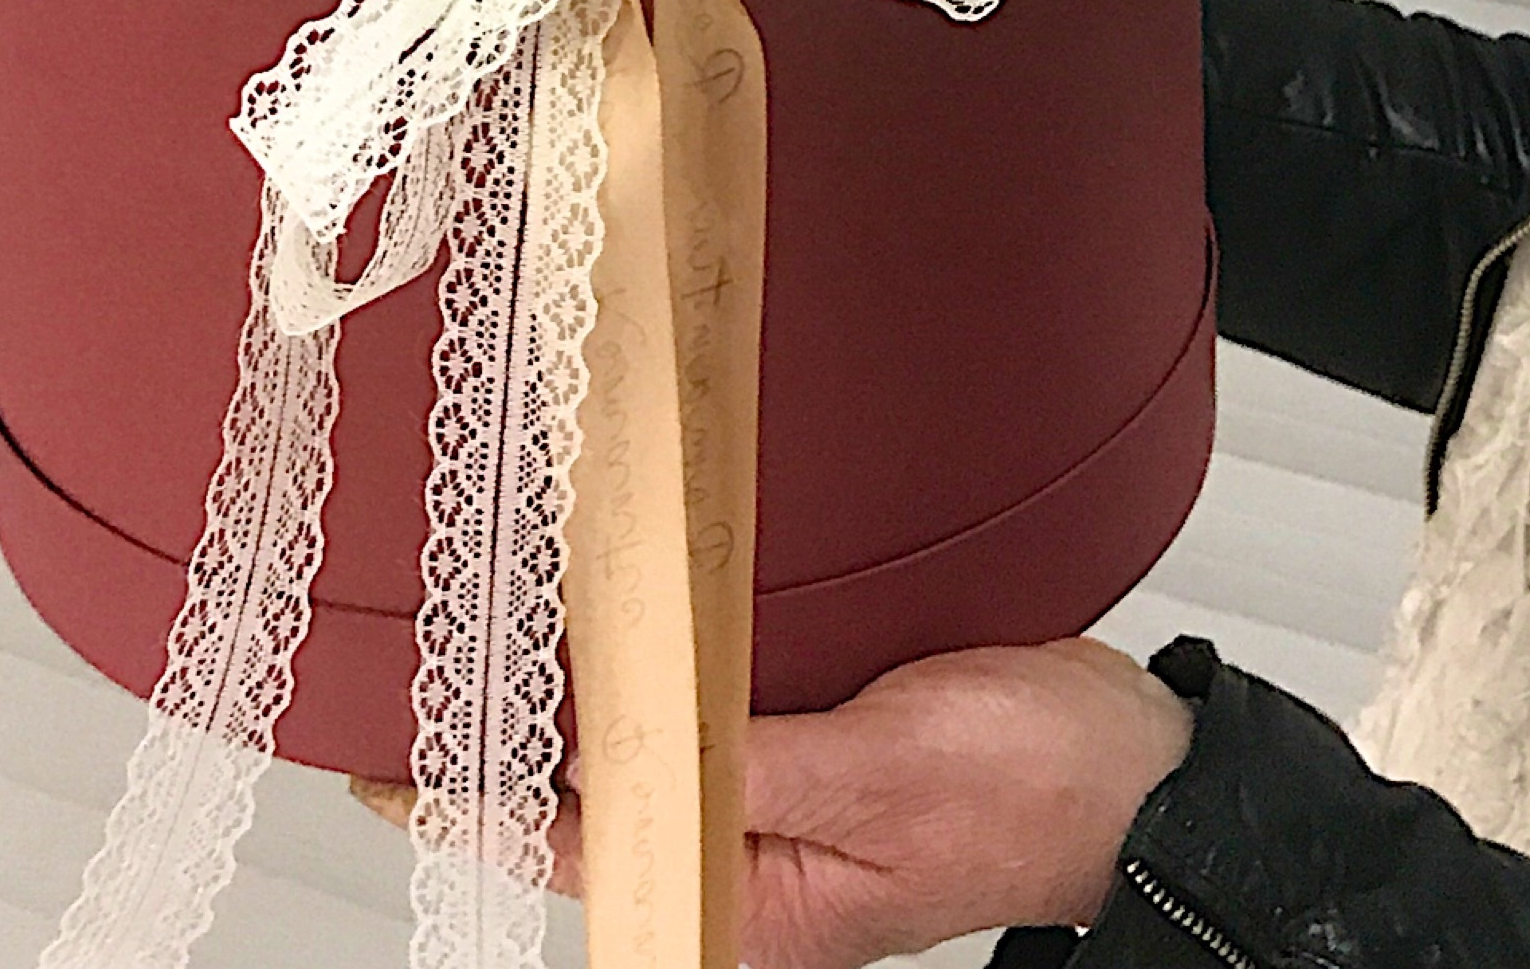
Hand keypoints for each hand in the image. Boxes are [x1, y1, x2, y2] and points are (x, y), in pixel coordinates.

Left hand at [353, 635, 1194, 968]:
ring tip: (487, 644)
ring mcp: (785, 808)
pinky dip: (648, 674)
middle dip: (512, 752)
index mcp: (762, 899)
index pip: (581, 850)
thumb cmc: (1035, 782)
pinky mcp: (815, 751)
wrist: (1141, 765)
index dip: (480, 802)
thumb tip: (626, 747)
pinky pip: (704, 715)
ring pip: (646, 757)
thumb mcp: (878, 767)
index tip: (387, 766)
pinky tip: (614, 630)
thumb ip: (746, 756)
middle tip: (424, 673)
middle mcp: (759, 863)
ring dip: (576, 708)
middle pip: (599, 808)